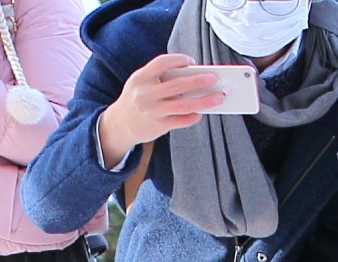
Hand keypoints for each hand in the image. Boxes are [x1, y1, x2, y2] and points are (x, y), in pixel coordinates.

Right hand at [96, 54, 222, 167]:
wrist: (119, 125)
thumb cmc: (138, 99)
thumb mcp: (141, 83)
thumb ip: (161, 78)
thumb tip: (193, 76)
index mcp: (141, 78)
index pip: (161, 63)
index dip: (178, 60)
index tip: (191, 62)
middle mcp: (145, 94)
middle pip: (177, 85)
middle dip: (198, 81)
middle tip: (214, 78)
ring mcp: (152, 111)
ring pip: (183, 105)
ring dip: (203, 101)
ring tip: (218, 98)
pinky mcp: (158, 126)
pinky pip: (181, 121)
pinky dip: (193, 117)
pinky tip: (201, 113)